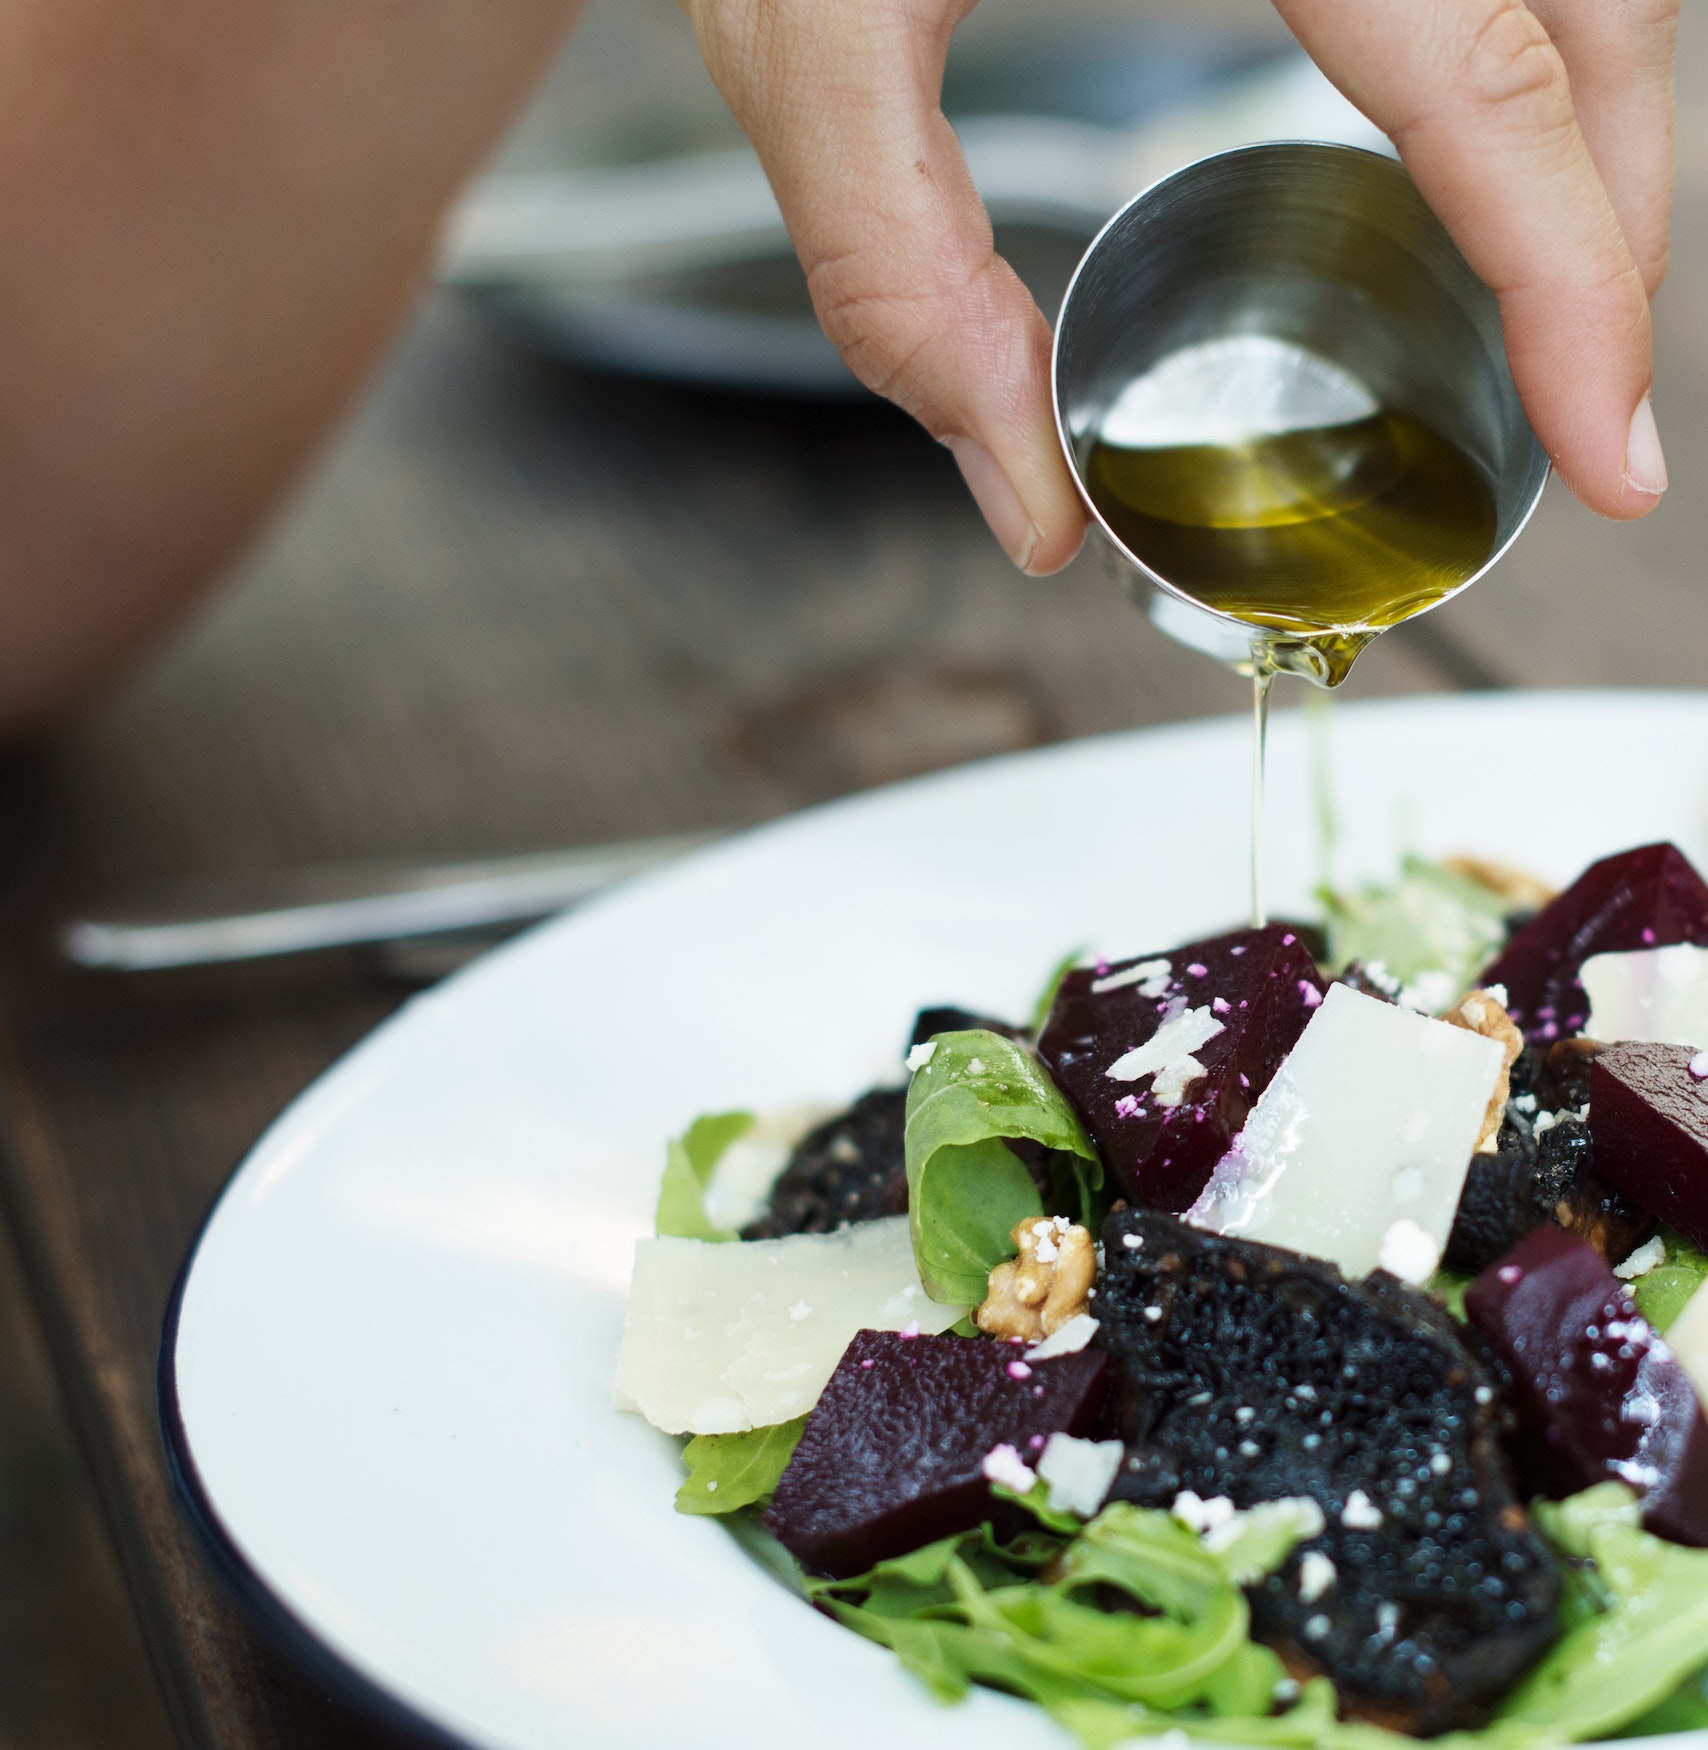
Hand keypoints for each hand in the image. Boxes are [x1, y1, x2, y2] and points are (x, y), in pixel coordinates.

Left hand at [684, 0, 1675, 576]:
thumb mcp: (809, 41)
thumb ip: (900, 277)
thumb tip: (1029, 504)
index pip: (1493, 85)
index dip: (1578, 283)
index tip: (1608, 448)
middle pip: (1600, 8)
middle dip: (1608, 218)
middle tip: (1574, 392)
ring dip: (1591, 124)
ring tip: (1545, 282)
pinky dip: (1528, 42)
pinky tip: (1480, 128)